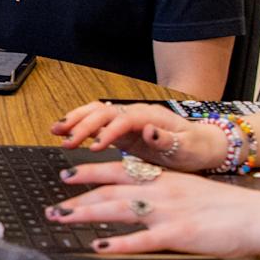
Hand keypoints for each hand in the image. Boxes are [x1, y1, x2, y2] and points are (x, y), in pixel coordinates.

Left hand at [48, 164, 259, 257]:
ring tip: (64, 220)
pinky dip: (118, 242)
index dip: (89, 173)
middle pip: (109, 190)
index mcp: (164, 178)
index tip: (67, 176)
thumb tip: (140, 197)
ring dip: (86, 214)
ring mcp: (167, 211)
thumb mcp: (191, 190)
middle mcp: (160, 190)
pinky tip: (99, 246)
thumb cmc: (228, 207)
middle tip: (54, 207)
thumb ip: (164, 191)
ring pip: (117, 209)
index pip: (118, 171)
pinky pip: (141, 239)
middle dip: (77, 198)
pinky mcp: (177, 234)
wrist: (257, 215)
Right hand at [49, 101, 228, 171]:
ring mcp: (128, 120)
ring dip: (75, 120)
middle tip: (64, 139)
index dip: (106, 132)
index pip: (122, 119)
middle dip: (81, 124)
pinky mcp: (123, 131)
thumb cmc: (196, 147)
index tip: (93, 147)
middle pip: (103, 111)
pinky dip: (79, 124)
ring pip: (96, 113)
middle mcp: (136, 114)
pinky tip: (65, 131)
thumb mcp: (187, 147)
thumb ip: (166, 139)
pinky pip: (97, 122)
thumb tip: (148, 130)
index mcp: (151, 116)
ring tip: (56, 130)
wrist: (203, 144)